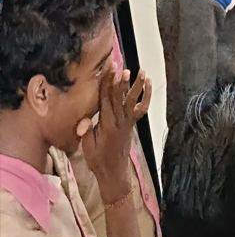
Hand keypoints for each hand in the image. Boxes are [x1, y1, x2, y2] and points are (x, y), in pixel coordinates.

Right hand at [81, 68, 150, 202]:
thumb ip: (87, 133)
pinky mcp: (132, 124)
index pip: (106, 99)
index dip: (107, 84)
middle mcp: (119, 121)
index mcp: (106, 125)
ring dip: (136, 85)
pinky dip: (146, 96)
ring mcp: (128, 122)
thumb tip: (84, 120)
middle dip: (119, 80)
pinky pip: (141, 108)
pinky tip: (148, 84)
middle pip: (119, 96)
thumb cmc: (98, 161)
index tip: (108, 70)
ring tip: (140, 71)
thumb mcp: (88, 148)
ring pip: (132, 100)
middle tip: (120, 64)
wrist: (114, 172)